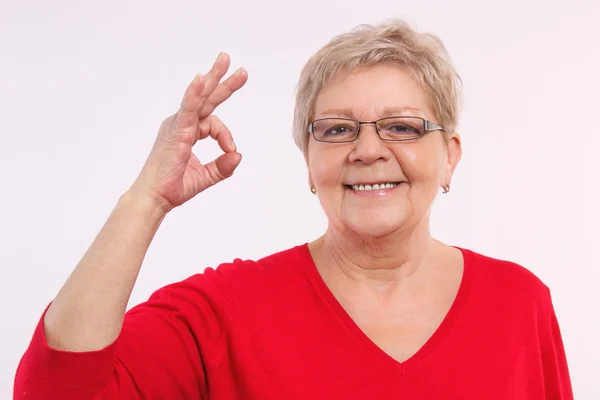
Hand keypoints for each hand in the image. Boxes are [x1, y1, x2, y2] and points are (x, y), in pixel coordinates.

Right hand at [129, 52, 247, 211]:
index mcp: (187, 131)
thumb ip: (223, 166)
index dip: (226, 135)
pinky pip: (187, 108)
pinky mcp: (176, 131)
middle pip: (206, 98)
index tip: (231, 150)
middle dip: (223, 81)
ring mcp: (177, 125)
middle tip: (241, 69)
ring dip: (214, 78)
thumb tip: (239, 155)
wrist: (155, 198)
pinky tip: (201, 79)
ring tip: (226, 60)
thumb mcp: (205, 176)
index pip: (214, 123)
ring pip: (199, 97)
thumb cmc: (173, 187)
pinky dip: (194, 93)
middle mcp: (181, 124)